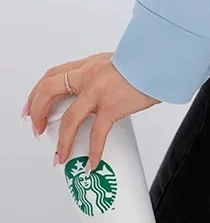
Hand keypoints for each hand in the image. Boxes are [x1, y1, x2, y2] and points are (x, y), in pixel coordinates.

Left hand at [24, 53, 160, 171]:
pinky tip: (92, 164)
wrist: (165, 58)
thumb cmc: (146, 62)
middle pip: (49, 91)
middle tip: (38, 131)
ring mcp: (99, 90)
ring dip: (61, 142)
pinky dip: (93, 153)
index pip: (53, 74)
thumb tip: (100, 98)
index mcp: (89, 64)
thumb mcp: (118, 64)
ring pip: (68, 119)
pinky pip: (97, 134)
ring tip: (60, 157)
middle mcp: (89, 74)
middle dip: (38, 113)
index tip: (31, 109)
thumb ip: (105, 78)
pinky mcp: (113, 105)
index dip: (37, 93)